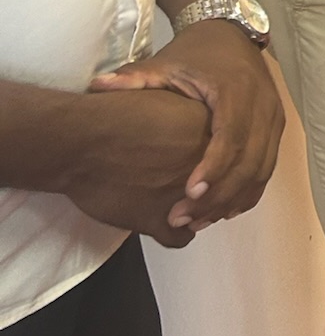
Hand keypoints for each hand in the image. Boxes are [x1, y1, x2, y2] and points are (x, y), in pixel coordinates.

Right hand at [65, 88, 211, 247]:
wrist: (81, 139)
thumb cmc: (114, 114)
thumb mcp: (162, 98)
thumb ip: (185, 111)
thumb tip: (196, 116)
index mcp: (210, 130)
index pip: (232, 153)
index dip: (218, 160)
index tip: (200, 160)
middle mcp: (207, 165)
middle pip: (225, 184)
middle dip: (213, 188)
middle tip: (192, 185)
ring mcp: (189, 197)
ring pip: (209, 213)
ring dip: (198, 213)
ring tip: (179, 205)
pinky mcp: (164, 222)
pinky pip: (181, 237)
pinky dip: (175, 232)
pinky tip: (165, 222)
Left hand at [92, 21, 283, 230]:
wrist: (231, 33)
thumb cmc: (195, 53)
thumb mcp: (164, 63)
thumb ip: (133, 78)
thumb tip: (97, 87)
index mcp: (235, 89)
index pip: (231, 136)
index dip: (213, 168)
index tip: (189, 193)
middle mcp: (262, 104)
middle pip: (250, 161)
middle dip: (220, 195)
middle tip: (186, 219)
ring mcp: (274, 117)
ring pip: (262, 169)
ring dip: (233, 199)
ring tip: (199, 221)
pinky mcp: (276, 127)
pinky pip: (267, 167)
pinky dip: (247, 192)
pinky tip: (223, 211)